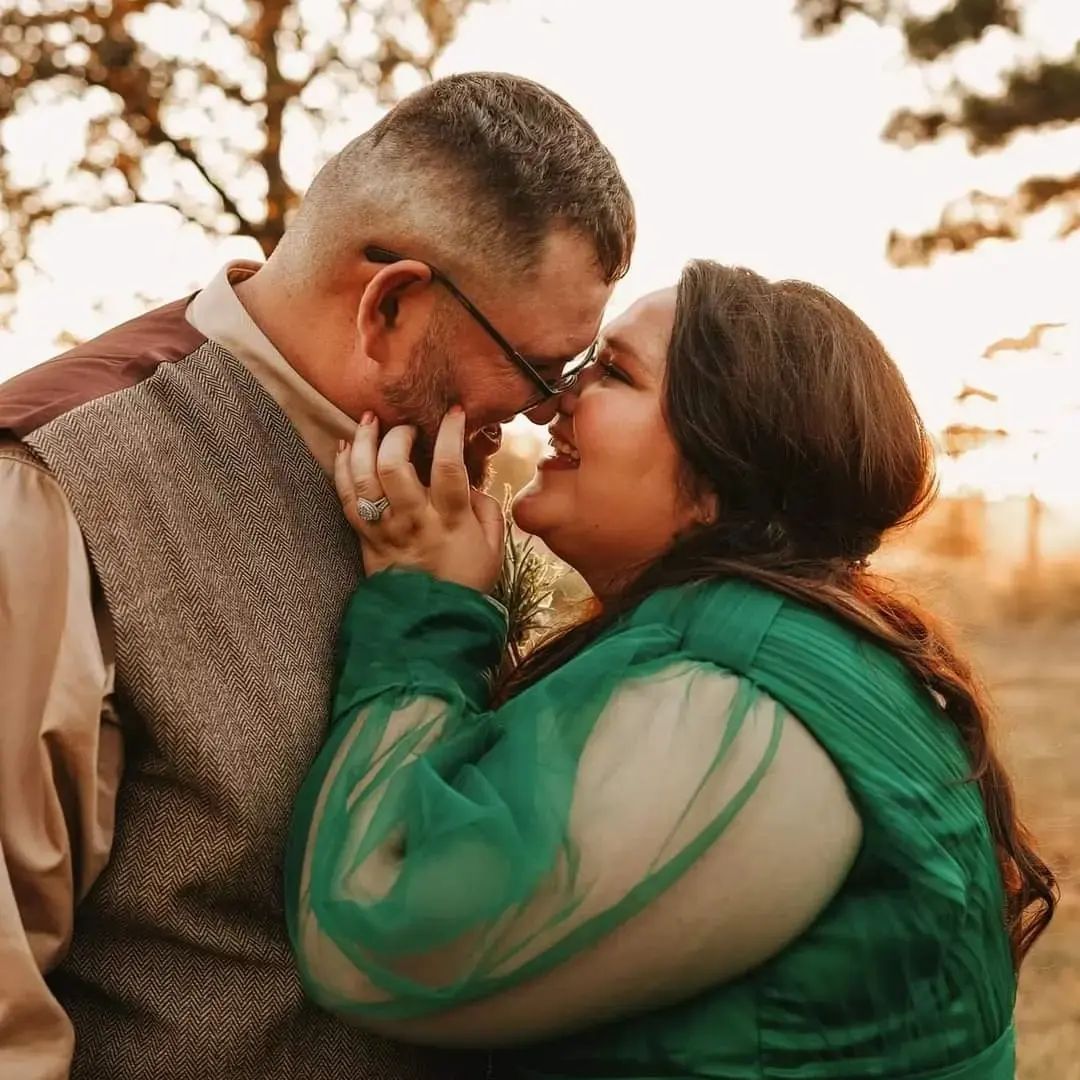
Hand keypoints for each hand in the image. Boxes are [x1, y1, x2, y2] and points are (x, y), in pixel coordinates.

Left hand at [335, 408, 505, 593]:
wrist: (431, 623)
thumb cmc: (467, 581)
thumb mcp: (493, 546)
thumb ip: (487, 508)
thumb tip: (472, 481)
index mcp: (451, 521)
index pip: (449, 468)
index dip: (450, 434)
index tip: (455, 412)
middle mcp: (414, 522)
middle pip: (393, 467)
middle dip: (397, 436)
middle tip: (406, 426)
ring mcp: (385, 530)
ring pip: (363, 479)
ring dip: (364, 444)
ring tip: (370, 422)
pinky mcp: (365, 539)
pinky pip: (345, 499)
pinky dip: (342, 469)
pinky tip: (347, 448)